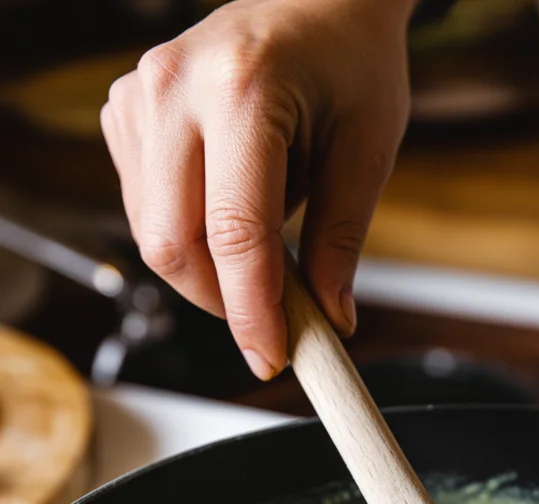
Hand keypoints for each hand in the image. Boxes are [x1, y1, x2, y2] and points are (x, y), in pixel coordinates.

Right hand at [101, 0, 412, 379]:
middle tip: (274, 319)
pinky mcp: (126, 110)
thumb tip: (329, 321)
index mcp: (242, 90)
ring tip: (266, 235)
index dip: (251, 312)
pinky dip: (188, 233)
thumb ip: (341, 241)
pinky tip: (228, 205)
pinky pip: (145, 207)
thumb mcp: (366, 151)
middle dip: (224, 300)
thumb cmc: (349, 62)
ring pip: (155, 233)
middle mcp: (174, 87)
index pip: (234, 233)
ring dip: (209, 268)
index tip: (272, 358)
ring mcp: (139, 95)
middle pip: (174, 243)